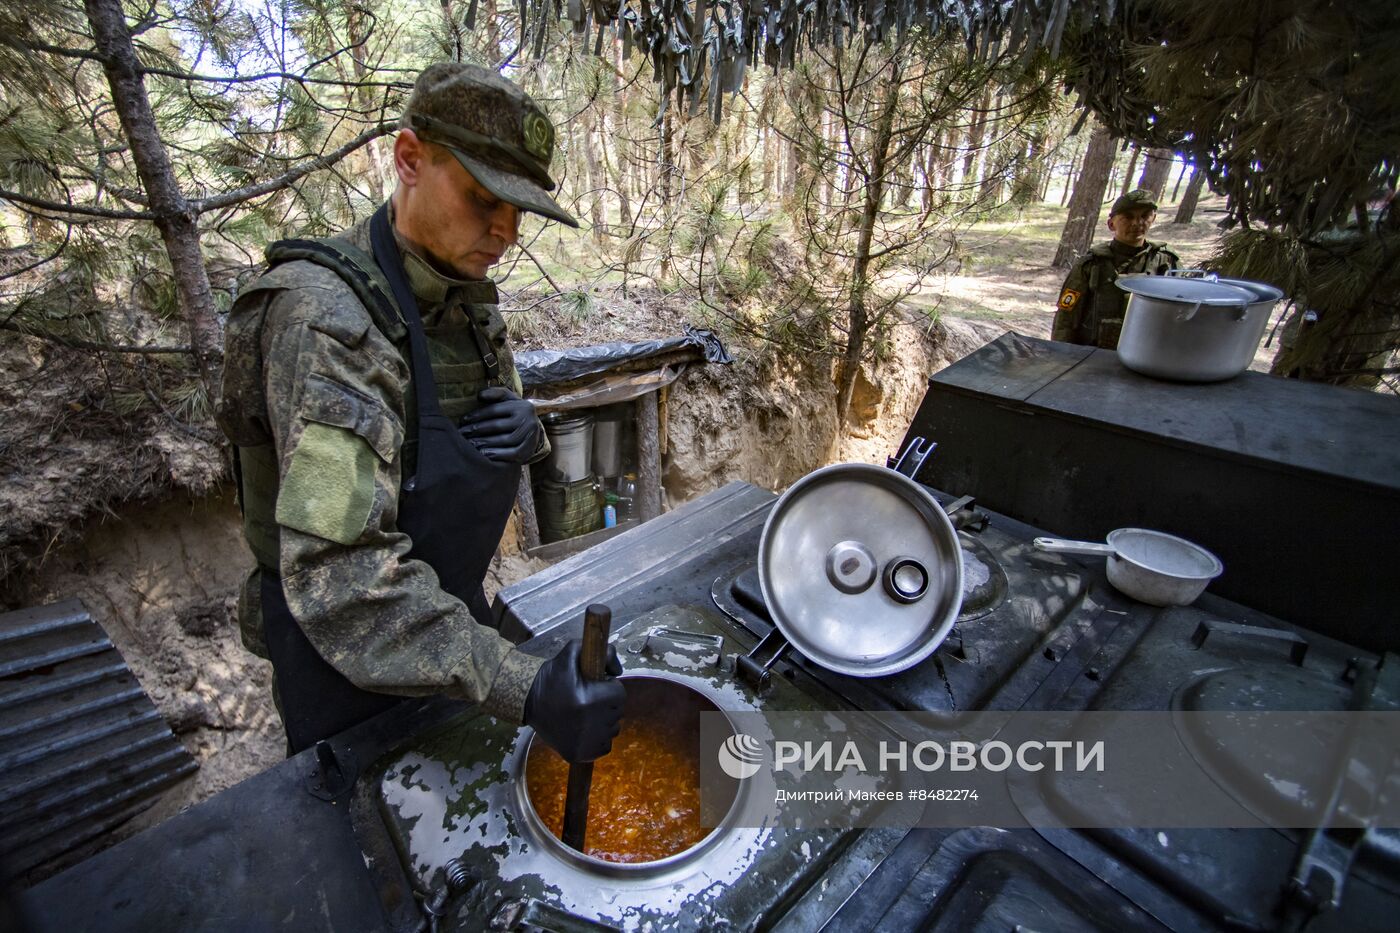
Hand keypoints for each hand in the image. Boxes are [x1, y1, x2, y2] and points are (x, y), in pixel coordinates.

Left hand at [458, 386, 541, 464]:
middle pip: (498, 426)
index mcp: (522, 406)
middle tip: (463, 434)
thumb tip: (480, 395)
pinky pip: (513, 454)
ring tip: (470, 444)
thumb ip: (495, 394)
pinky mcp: (529, 451)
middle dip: (477, 430)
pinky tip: (484, 454)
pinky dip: (498, 454)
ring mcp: (531, 437)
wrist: (531, 432)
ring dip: (485, 443)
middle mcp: (529, 420)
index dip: (477, 415)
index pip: (495, 410)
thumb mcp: (507, 401)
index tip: (463, 420)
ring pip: (505, 440)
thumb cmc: (513, 414)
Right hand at [524, 639, 623, 762]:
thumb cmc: (551, 677)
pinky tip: (584, 728)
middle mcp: (588, 724)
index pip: (619, 694)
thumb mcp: (572, 653)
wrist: (527, 702)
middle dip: (608, 703)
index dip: (609, 687)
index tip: (596, 686)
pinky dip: (598, 738)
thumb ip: (603, 652)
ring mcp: (584, 743)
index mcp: (588, 700)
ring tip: (585, 713)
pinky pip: (604, 746)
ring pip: (612, 730)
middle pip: (617, 712)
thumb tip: (619, 670)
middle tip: (590, 698)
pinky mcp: (579, 755)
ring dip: (604, 720)